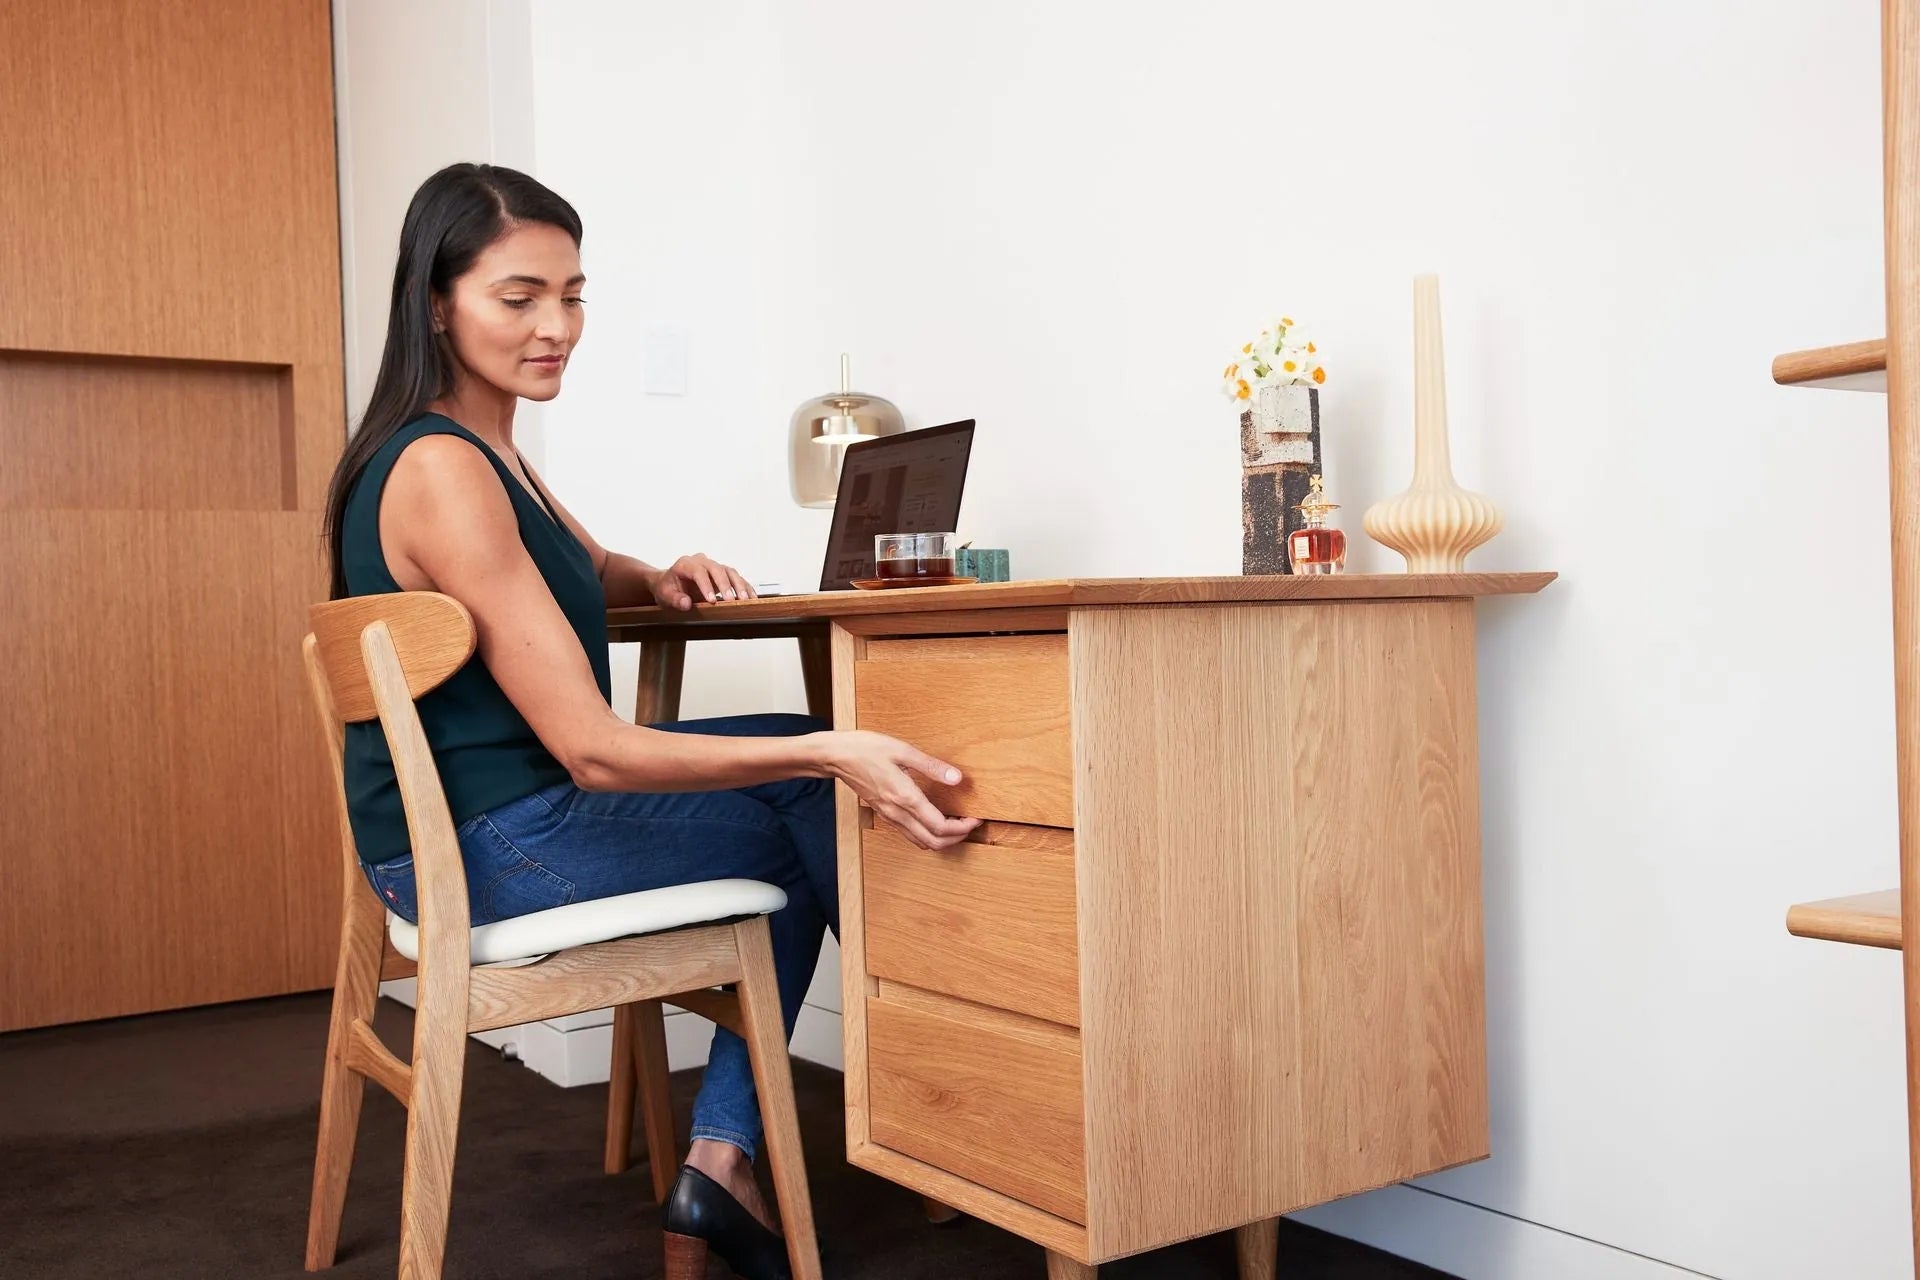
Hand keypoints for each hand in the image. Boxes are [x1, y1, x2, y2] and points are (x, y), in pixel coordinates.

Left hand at [651, 553, 755, 609]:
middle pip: (717, 569)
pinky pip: (736, 578)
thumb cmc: (667, 588)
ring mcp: (713, 567)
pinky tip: (751, 598)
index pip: (698, 571)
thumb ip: (674, 599)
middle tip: (731, 600)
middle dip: (725, 585)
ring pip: (729, 571)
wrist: (670, 584)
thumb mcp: (664, 595)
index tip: (711, 600)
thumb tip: (686, 604)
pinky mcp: (722, 574)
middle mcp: (701, 562)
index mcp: (685, 564)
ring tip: (745, 599)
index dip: (706, 585)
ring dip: (739, 585)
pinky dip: (744, 587)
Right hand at [818, 730, 980, 849]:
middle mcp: (897, 812)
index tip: (975, 819)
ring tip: (956, 824)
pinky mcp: (885, 814)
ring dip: (942, 839)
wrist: (836, 757)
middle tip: (970, 825)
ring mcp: (889, 816)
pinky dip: (928, 835)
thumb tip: (956, 778)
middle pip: (933, 842)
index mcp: (905, 797)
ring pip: (921, 842)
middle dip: (956, 838)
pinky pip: (910, 835)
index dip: (962, 828)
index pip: (939, 827)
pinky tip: (935, 820)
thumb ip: (931, 766)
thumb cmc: (866, 749)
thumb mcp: (902, 751)